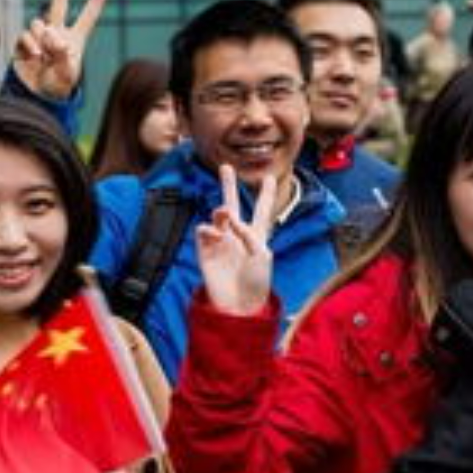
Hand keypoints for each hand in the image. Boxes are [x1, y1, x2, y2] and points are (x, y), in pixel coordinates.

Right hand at [12, 0, 105, 99]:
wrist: (38, 95)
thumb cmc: (58, 85)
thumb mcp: (68, 74)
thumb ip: (64, 56)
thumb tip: (56, 40)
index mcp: (75, 40)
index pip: (86, 19)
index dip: (94, 3)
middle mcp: (57, 34)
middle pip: (58, 6)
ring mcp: (40, 37)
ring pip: (38, 24)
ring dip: (43, 38)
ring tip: (45, 55)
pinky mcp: (24, 42)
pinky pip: (26, 36)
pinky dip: (31, 45)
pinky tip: (36, 56)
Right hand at [196, 166, 276, 316]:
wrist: (238, 305)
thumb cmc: (257, 283)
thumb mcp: (262, 255)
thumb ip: (249, 233)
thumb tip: (229, 218)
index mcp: (257, 235)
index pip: (261, 210)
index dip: (265, 194)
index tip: (269, 177)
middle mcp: (237, 235)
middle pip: (232, 204)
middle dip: (228, 185)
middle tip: (225, 167)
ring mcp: (221, 241)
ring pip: (217, 215)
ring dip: (221, 211)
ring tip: (224, 214)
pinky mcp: (206, 251)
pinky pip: (203, 230)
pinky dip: (208, 228)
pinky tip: (215, 234)